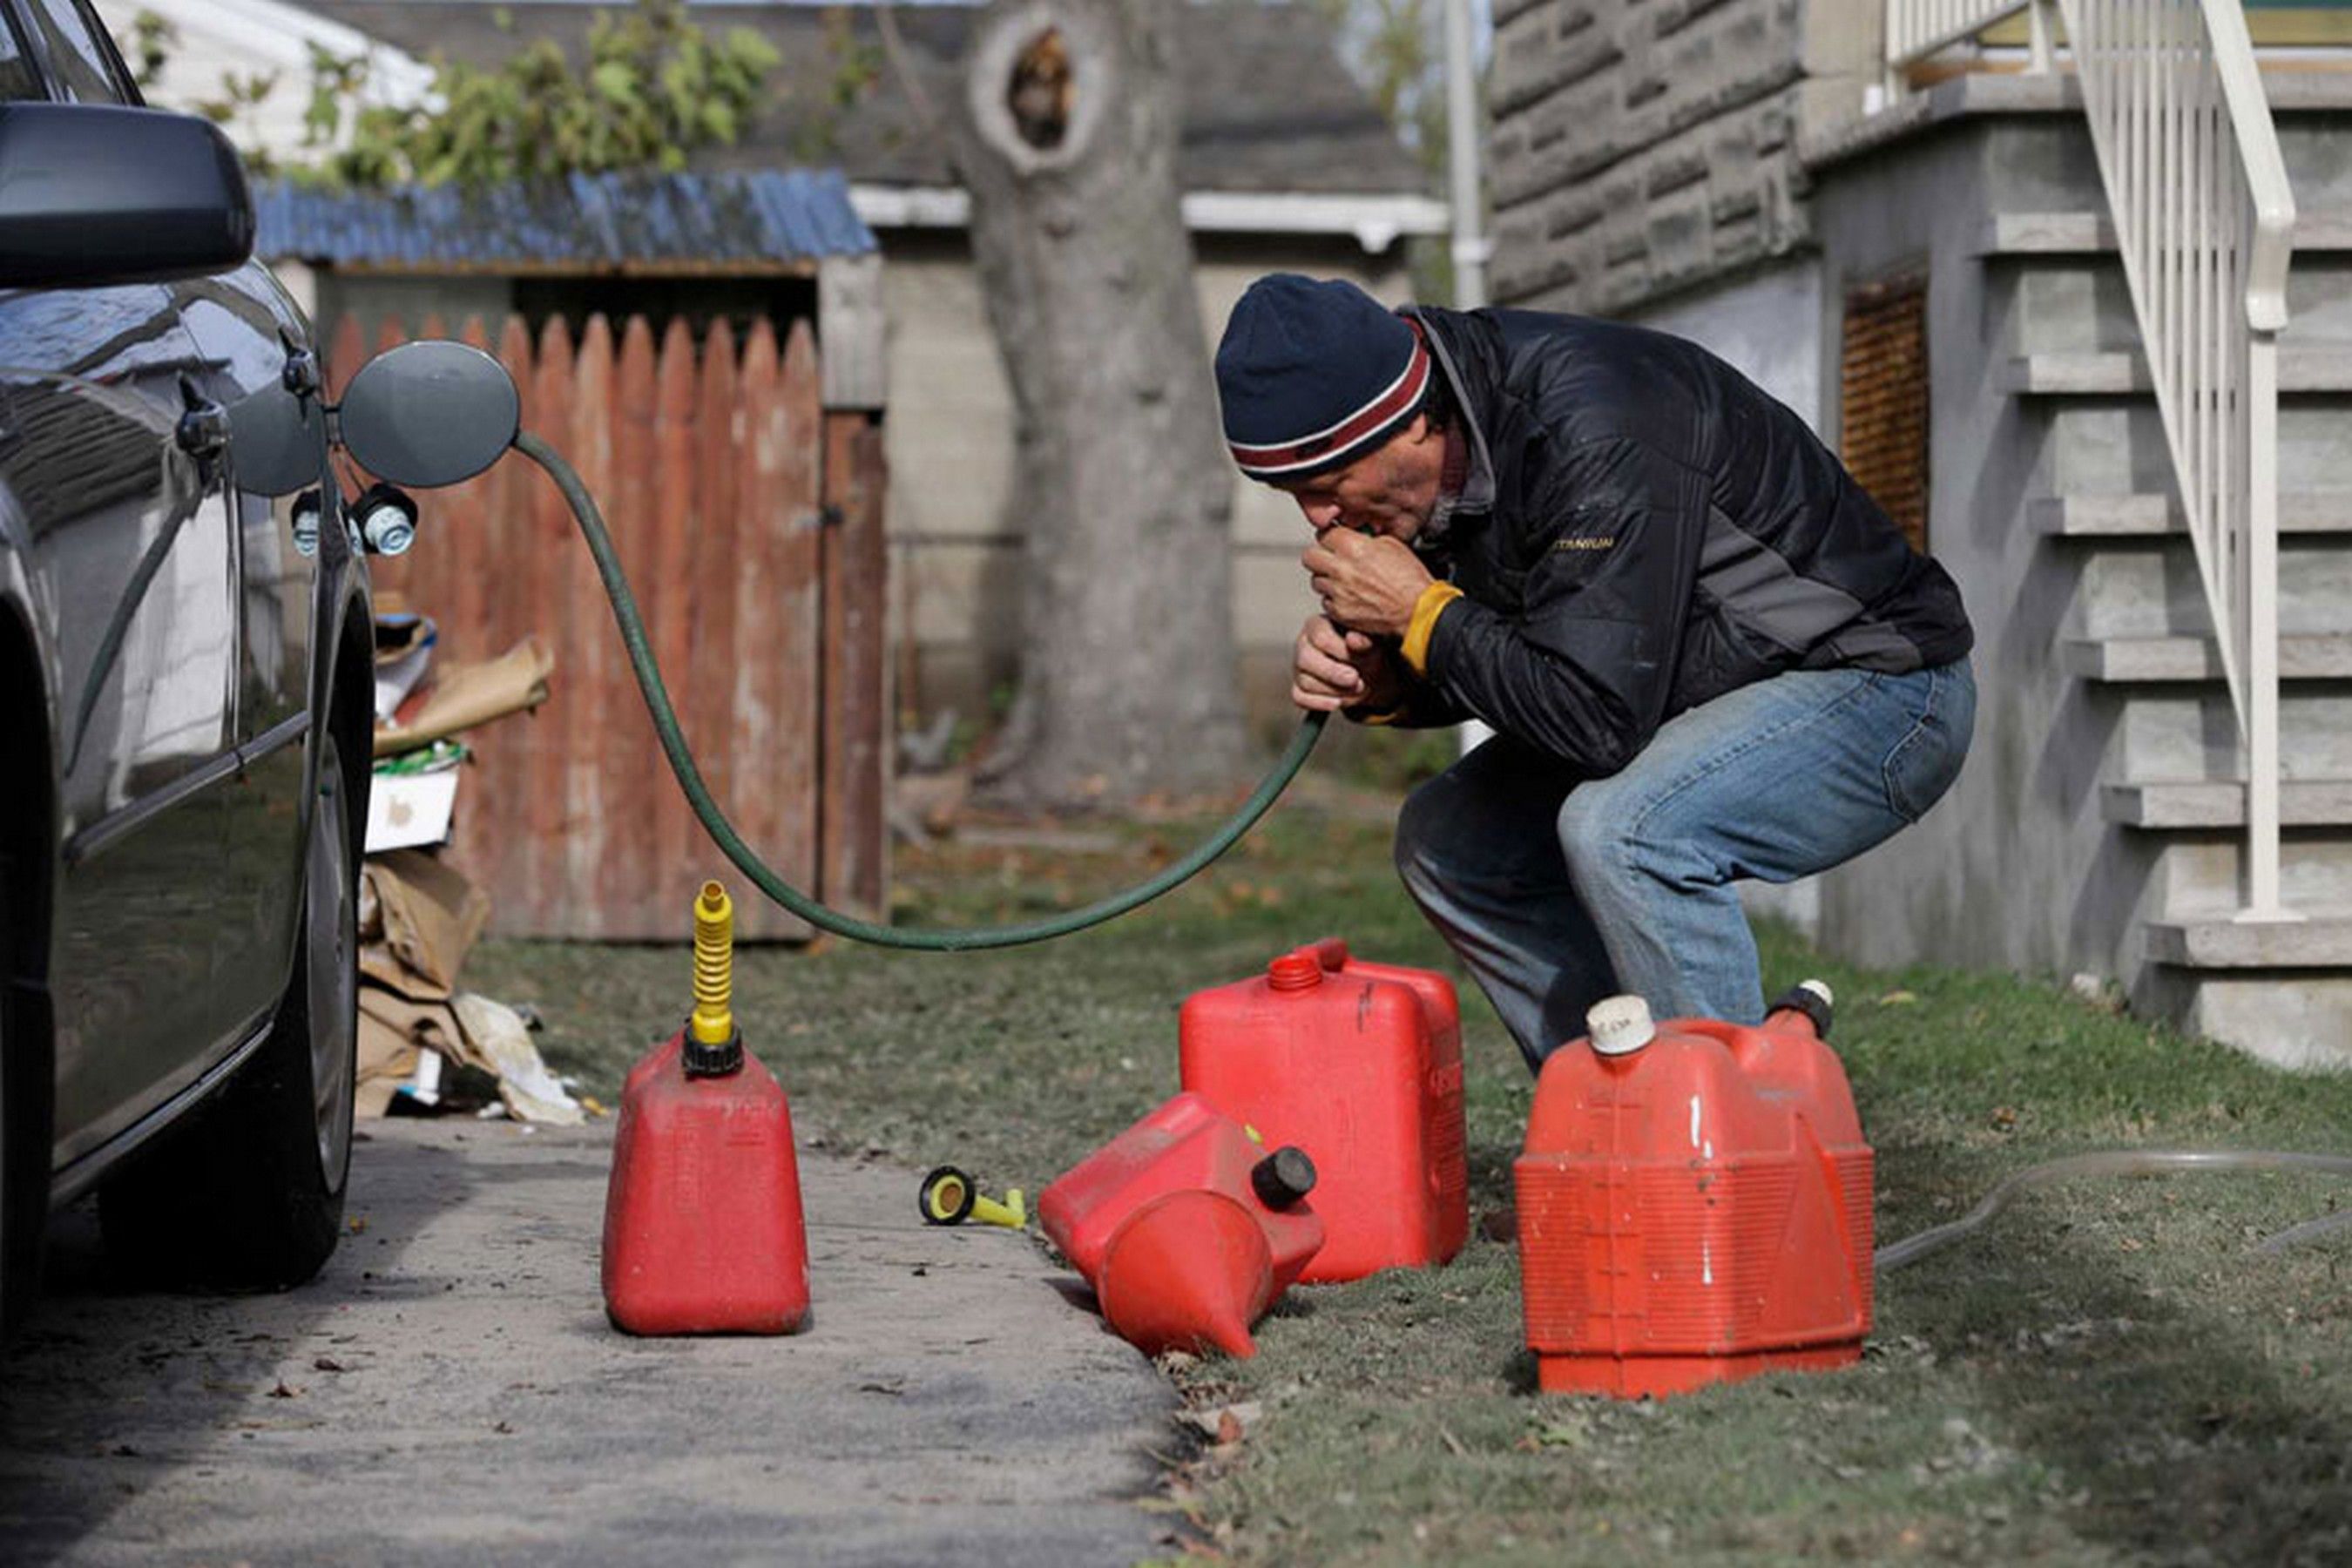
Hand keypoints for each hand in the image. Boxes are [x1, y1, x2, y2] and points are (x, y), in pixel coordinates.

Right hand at [1292, 614, 1403, 713]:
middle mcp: (1303, 644)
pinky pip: (1300, 698)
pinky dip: (1320, 703)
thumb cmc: (1366, 652)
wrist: (1368, 672)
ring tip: (1357, 689)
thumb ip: (1363, 640)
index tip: (1363, 659)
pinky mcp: (1298, 688)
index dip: (1341, 651)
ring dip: (1334, 690)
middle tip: (1356, 680)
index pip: (1320, 637)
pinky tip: (1338, 702)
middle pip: (1306, 659)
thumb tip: (1353, 639)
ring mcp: (1298, 668)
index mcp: (1317, 625)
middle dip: (1333, 673)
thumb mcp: (1371, 643)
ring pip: (1306, 682)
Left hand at [1300, 528, 1433, 638]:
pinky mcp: (1339, 612)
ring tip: (1343, 580)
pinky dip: (1334, 599)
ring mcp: (1338, 592)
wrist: (1416, 610)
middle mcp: (1341, 569)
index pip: (1323, 534)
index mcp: (1353, 547)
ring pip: (1316, 580)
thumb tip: (1354, 537)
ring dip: (1326, 579)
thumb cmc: (1409, 580)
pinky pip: (1325, 601)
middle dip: (1319, 556)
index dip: (1330, 538)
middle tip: (1330, 559)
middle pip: (1309, 557)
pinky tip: (1349, 597)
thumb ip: (1365, 539)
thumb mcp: (1391, 545)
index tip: (1334, 542)